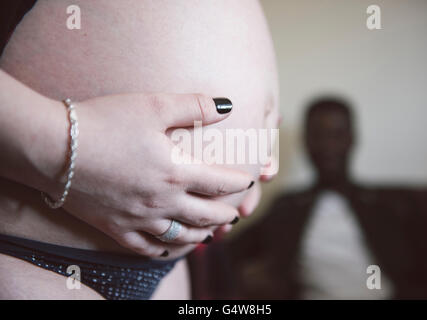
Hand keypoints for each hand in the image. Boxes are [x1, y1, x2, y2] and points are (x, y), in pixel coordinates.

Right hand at [47, 93, 253, 257]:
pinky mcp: (115, 228)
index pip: (218, 183)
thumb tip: (227, 105)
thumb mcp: (153, 105)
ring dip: (200, 236)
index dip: (238, 183)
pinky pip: (145, 247)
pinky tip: (167, 250)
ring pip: (180, 236)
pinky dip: (161, 250)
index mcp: (175, 173)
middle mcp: (162, 202)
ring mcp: (138, 219)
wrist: (54, 148)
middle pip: (204, 215)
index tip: (249, 182)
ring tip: (210, 235)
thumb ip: (194, 106)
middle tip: (234, 215)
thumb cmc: (105, 123)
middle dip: (224, 216)